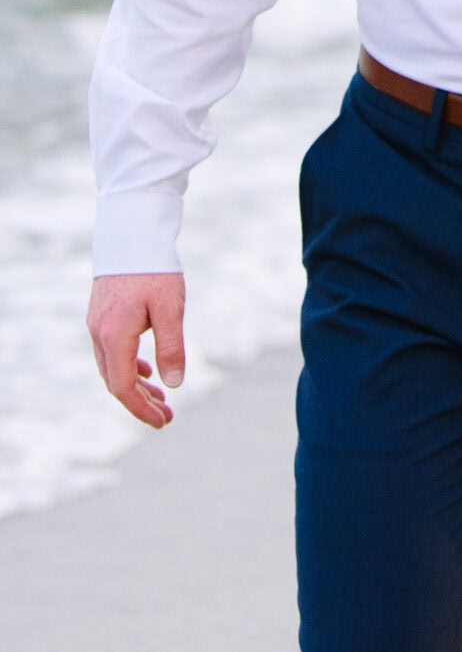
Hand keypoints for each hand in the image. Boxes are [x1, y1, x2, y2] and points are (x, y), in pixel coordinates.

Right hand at [87, 273, 186, 429]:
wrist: (132, 230)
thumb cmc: (154, 268)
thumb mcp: (170, 308)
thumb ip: (171, 347)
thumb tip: (174, 384)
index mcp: (114, 336)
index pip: (123, 387)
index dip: (142, 409)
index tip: (163, 420)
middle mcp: (99, 334)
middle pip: (115, 381)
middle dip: (140, 402)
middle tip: (166, 415)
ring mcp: (97, 323)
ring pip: (112, 367)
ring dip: (135, 385)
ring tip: (160, 396)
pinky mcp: (101, 313)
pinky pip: (111, 351)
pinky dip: (128, 365)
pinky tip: (147, 369)